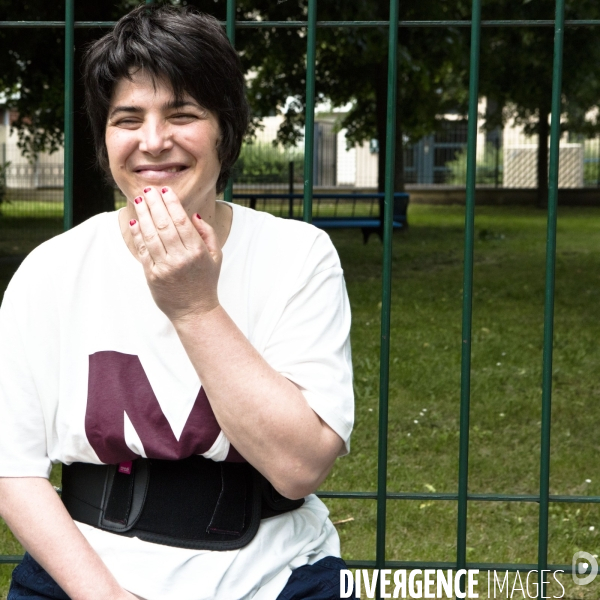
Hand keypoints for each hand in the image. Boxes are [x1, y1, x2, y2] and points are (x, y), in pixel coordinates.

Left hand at [129, 186, 221, 321]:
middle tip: (148, 190)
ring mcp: (165, 267)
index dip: (171, 203)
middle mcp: (180, 258)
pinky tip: (135, 222)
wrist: (195, 310)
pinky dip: (137, 235)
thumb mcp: (216, 257)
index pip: (181, 221)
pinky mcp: (152, 276)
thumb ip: (208, 234)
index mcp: (197, 251)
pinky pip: (143, 251)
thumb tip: (193, 215)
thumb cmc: (206, 281)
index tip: (164, 190)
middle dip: (154, 204)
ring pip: (151, 235)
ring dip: (143, 215)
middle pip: (164, 224)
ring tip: (139, 201)